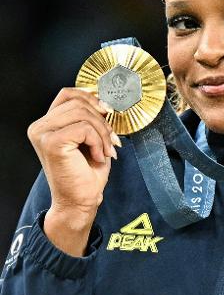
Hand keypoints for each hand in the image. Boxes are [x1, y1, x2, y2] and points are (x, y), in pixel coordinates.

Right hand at [27, 87, 120, 254]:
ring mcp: (43, 134)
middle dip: (102, 121)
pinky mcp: (51, 142)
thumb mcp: (91, 137)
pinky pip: (84, 128)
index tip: (107, 111)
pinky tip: (98, 156)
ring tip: (105, 150)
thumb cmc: (87, 172)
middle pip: (79, 102)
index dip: (91, 98)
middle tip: (112, 141)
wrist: (81, 201)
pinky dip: (98, 141)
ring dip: (102, 132)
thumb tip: (105, 102)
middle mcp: (40, 126)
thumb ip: (91, 117)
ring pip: (83, 113)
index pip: (69, 94)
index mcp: (48, 123)